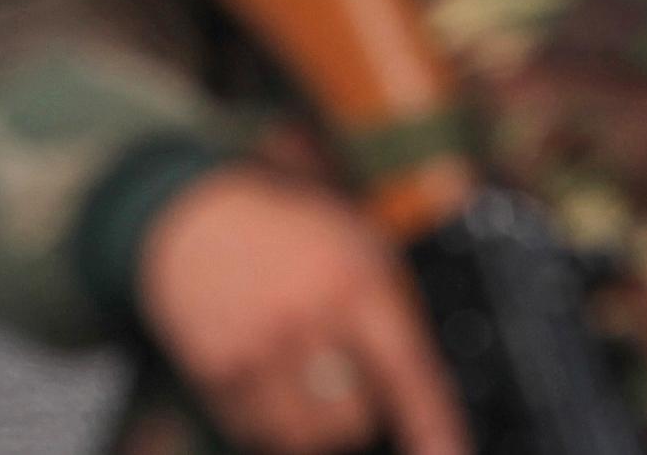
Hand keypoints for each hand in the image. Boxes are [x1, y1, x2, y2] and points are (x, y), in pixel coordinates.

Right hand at [138, 168, 468, 454]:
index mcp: (352, 281)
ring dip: (313, 420)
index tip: (448, 454)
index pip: (406, 369)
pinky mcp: (216, 369)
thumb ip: (394, 307)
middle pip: (354, 418)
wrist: (198, 217)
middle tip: (341, 370)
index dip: (432, 424)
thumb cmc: (291, 236)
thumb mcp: (357, 245)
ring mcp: (255, 347)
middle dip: (357, 404)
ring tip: (302, 375)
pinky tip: (265, 372)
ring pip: (307, 435)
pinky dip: (271, 417)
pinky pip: (258, 430)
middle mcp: (304, 316)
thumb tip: (422, 385)